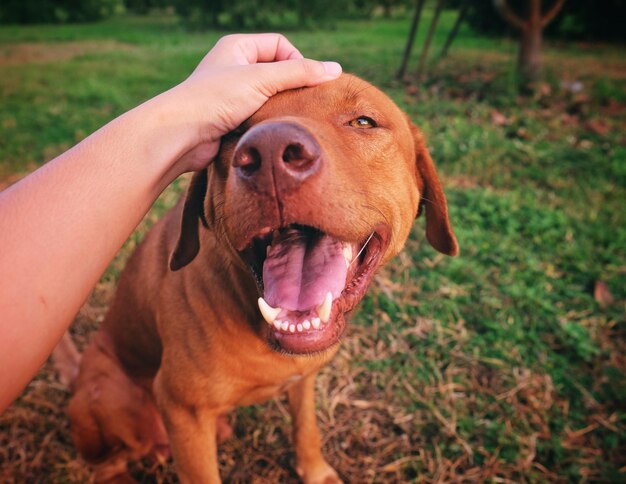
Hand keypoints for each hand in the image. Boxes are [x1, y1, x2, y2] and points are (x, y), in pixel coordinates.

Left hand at [165, 33, 341, 172]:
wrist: (180, 135)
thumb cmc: (214, 99)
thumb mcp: (262, 79)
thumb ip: (300, 73)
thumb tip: (335, 69)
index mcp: (238, 47)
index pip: (281, 45)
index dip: (297, 60)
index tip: (304, 82)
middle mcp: (234, 68)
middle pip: (277, 71)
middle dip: (291, 86)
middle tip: (301, 103)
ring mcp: (232, 94)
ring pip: (269, 97)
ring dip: (280, 107)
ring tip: (284, 119)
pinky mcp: (231, 119)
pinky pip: (259, 116)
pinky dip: (268, 123)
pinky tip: (272, 132)